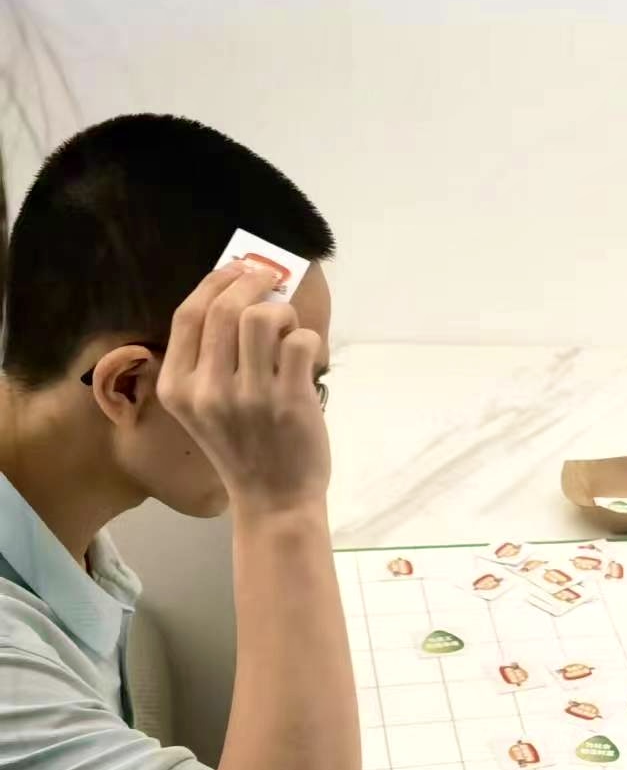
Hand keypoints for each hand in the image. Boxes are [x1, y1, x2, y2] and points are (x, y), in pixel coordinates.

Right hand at [156, 263, 329, 512]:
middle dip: (253, 282)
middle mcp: (207, 390)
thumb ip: (211, 358)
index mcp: (176, 388)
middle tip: (270, 280)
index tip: (236, 268)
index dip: (215, 282)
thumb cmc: (244, 448)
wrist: (274, 501)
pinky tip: (304, 356)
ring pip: (263, 317)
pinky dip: (307, 337)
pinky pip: (300, 341)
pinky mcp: (290, 401)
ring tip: (287, 330)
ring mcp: (250, 396)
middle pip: (226, 307)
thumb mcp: (204, 408)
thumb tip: (239, 292)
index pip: (188, 314)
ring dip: (282, 312)